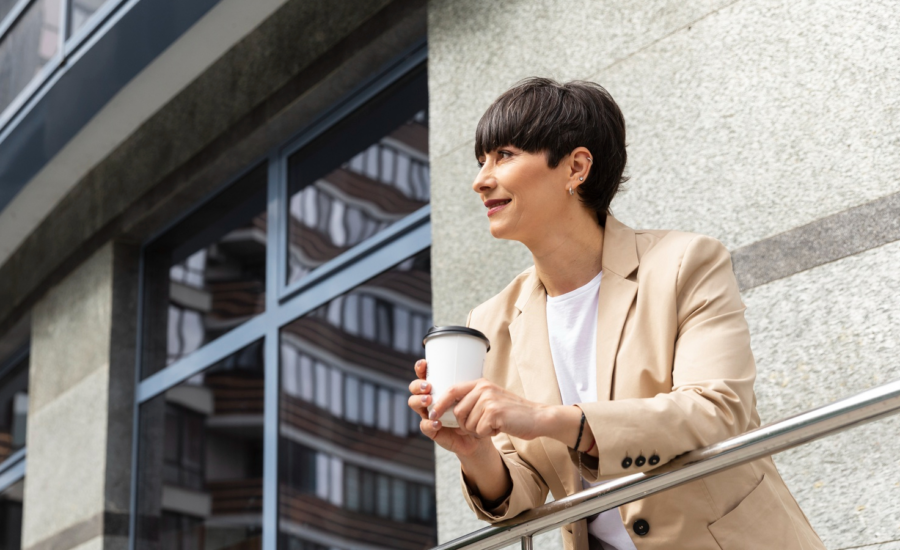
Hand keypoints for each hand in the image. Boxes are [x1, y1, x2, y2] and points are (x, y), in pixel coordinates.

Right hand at [407, 359, 492, 457]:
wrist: (477, 434)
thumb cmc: (473, 410)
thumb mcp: (471, 394)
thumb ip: (467, 383)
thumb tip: (471, 365)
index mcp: (436, 388)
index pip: (423, 375)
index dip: (420, 368)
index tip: (424, 364)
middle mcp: (428, 399)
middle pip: (414, 388)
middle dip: (418, 385)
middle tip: (428, 387)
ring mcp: (427, 413)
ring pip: (414, 403)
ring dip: (419, 400)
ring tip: (429, 400)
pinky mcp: (430, 429)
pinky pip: (424, 426)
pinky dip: (429, 423)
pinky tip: (437, 422)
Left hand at [430, 378, 550, 440]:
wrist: (538, 418)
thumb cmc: (513, 414)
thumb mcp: (491, 401)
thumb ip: (473, 402)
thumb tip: (447, 414)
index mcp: (480, 383)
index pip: (452, 390)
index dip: (440, 403)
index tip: (433, 414)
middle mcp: (483, 388)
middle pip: (457, 412)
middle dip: (464, 426)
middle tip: (481, 427)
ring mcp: (488, 399)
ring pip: (467, 424)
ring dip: (478, 431)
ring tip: (493, 426)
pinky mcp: (494, 412)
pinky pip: (479, 430)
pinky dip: (487, 434)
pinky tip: (499, 428)